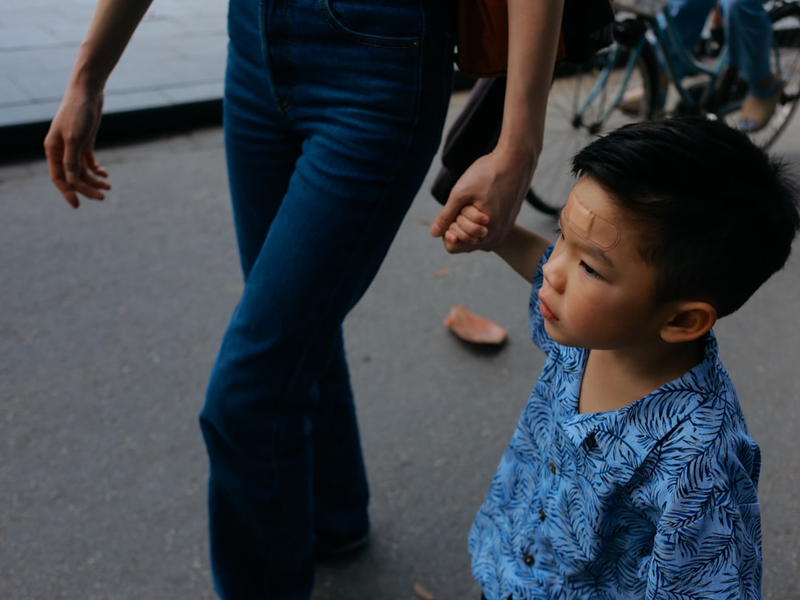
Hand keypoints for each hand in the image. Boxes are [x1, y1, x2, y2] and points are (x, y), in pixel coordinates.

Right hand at [44, 86, 109, 208]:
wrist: (88, 93)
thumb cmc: (78, 113)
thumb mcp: (75, 138)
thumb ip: (72, 160)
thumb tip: (72, 182)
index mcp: (52, 150)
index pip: (58, 178)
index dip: (67, 192)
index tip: (77, 205)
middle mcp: (61, 150)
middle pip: (73, 177)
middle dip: (87, 188)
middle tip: (103, 197)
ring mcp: (73, 147)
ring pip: (83, 171)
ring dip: (94, 180)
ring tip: (109, 187)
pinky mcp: (85, 142)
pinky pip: (89, 162)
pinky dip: (97, 170)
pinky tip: (105, 174)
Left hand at [430, 148, 533, 252]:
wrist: (516, 160)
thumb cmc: (488, 174)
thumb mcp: (460, 194)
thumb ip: (445, 216)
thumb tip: (433, 233)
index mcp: (486, 235)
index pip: (453, 247)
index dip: (447, 230)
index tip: (452, 211)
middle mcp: (497, 237)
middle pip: (463, 242)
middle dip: (458, 225)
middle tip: (466, 204)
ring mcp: (503, 230)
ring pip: (473, 234)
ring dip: (468, 220)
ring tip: (474, 201)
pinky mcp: (506, 221)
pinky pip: (484, 228)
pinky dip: (478, 217)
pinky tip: (482, 200)